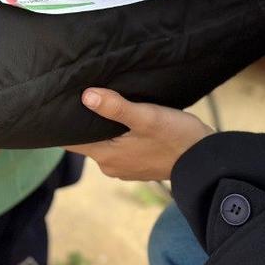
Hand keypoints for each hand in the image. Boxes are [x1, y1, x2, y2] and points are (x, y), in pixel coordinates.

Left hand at [64, 88, 213, 180]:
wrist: (204, 161)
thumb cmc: (176, 137)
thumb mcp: (147, 117)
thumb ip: (116, 107)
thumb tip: (86, 95)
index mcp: (106, 155)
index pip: (69, 141)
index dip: (62, 124)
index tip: (60, 104)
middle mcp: (110, 166)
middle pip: (86, 141)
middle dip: (84, 122)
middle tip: (82, 96)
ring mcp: (124, 168)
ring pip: (103, 144)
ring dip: (103, 128)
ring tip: (105, 105)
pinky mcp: (138, 166)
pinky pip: (119, 149)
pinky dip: (118, 136)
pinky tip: (126, 122)